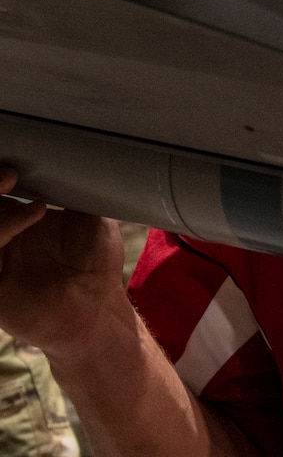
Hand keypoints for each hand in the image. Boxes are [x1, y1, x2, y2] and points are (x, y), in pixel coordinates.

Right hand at [0, 168, 127, 362]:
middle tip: (9, 172)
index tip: (11, 164)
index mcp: (7, 222)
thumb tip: (70, 152)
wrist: (99, 304)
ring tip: (20, 186)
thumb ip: (69, 187)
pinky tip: (34, 214)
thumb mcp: (85, 212)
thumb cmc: (94, 261)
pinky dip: (2, 227)